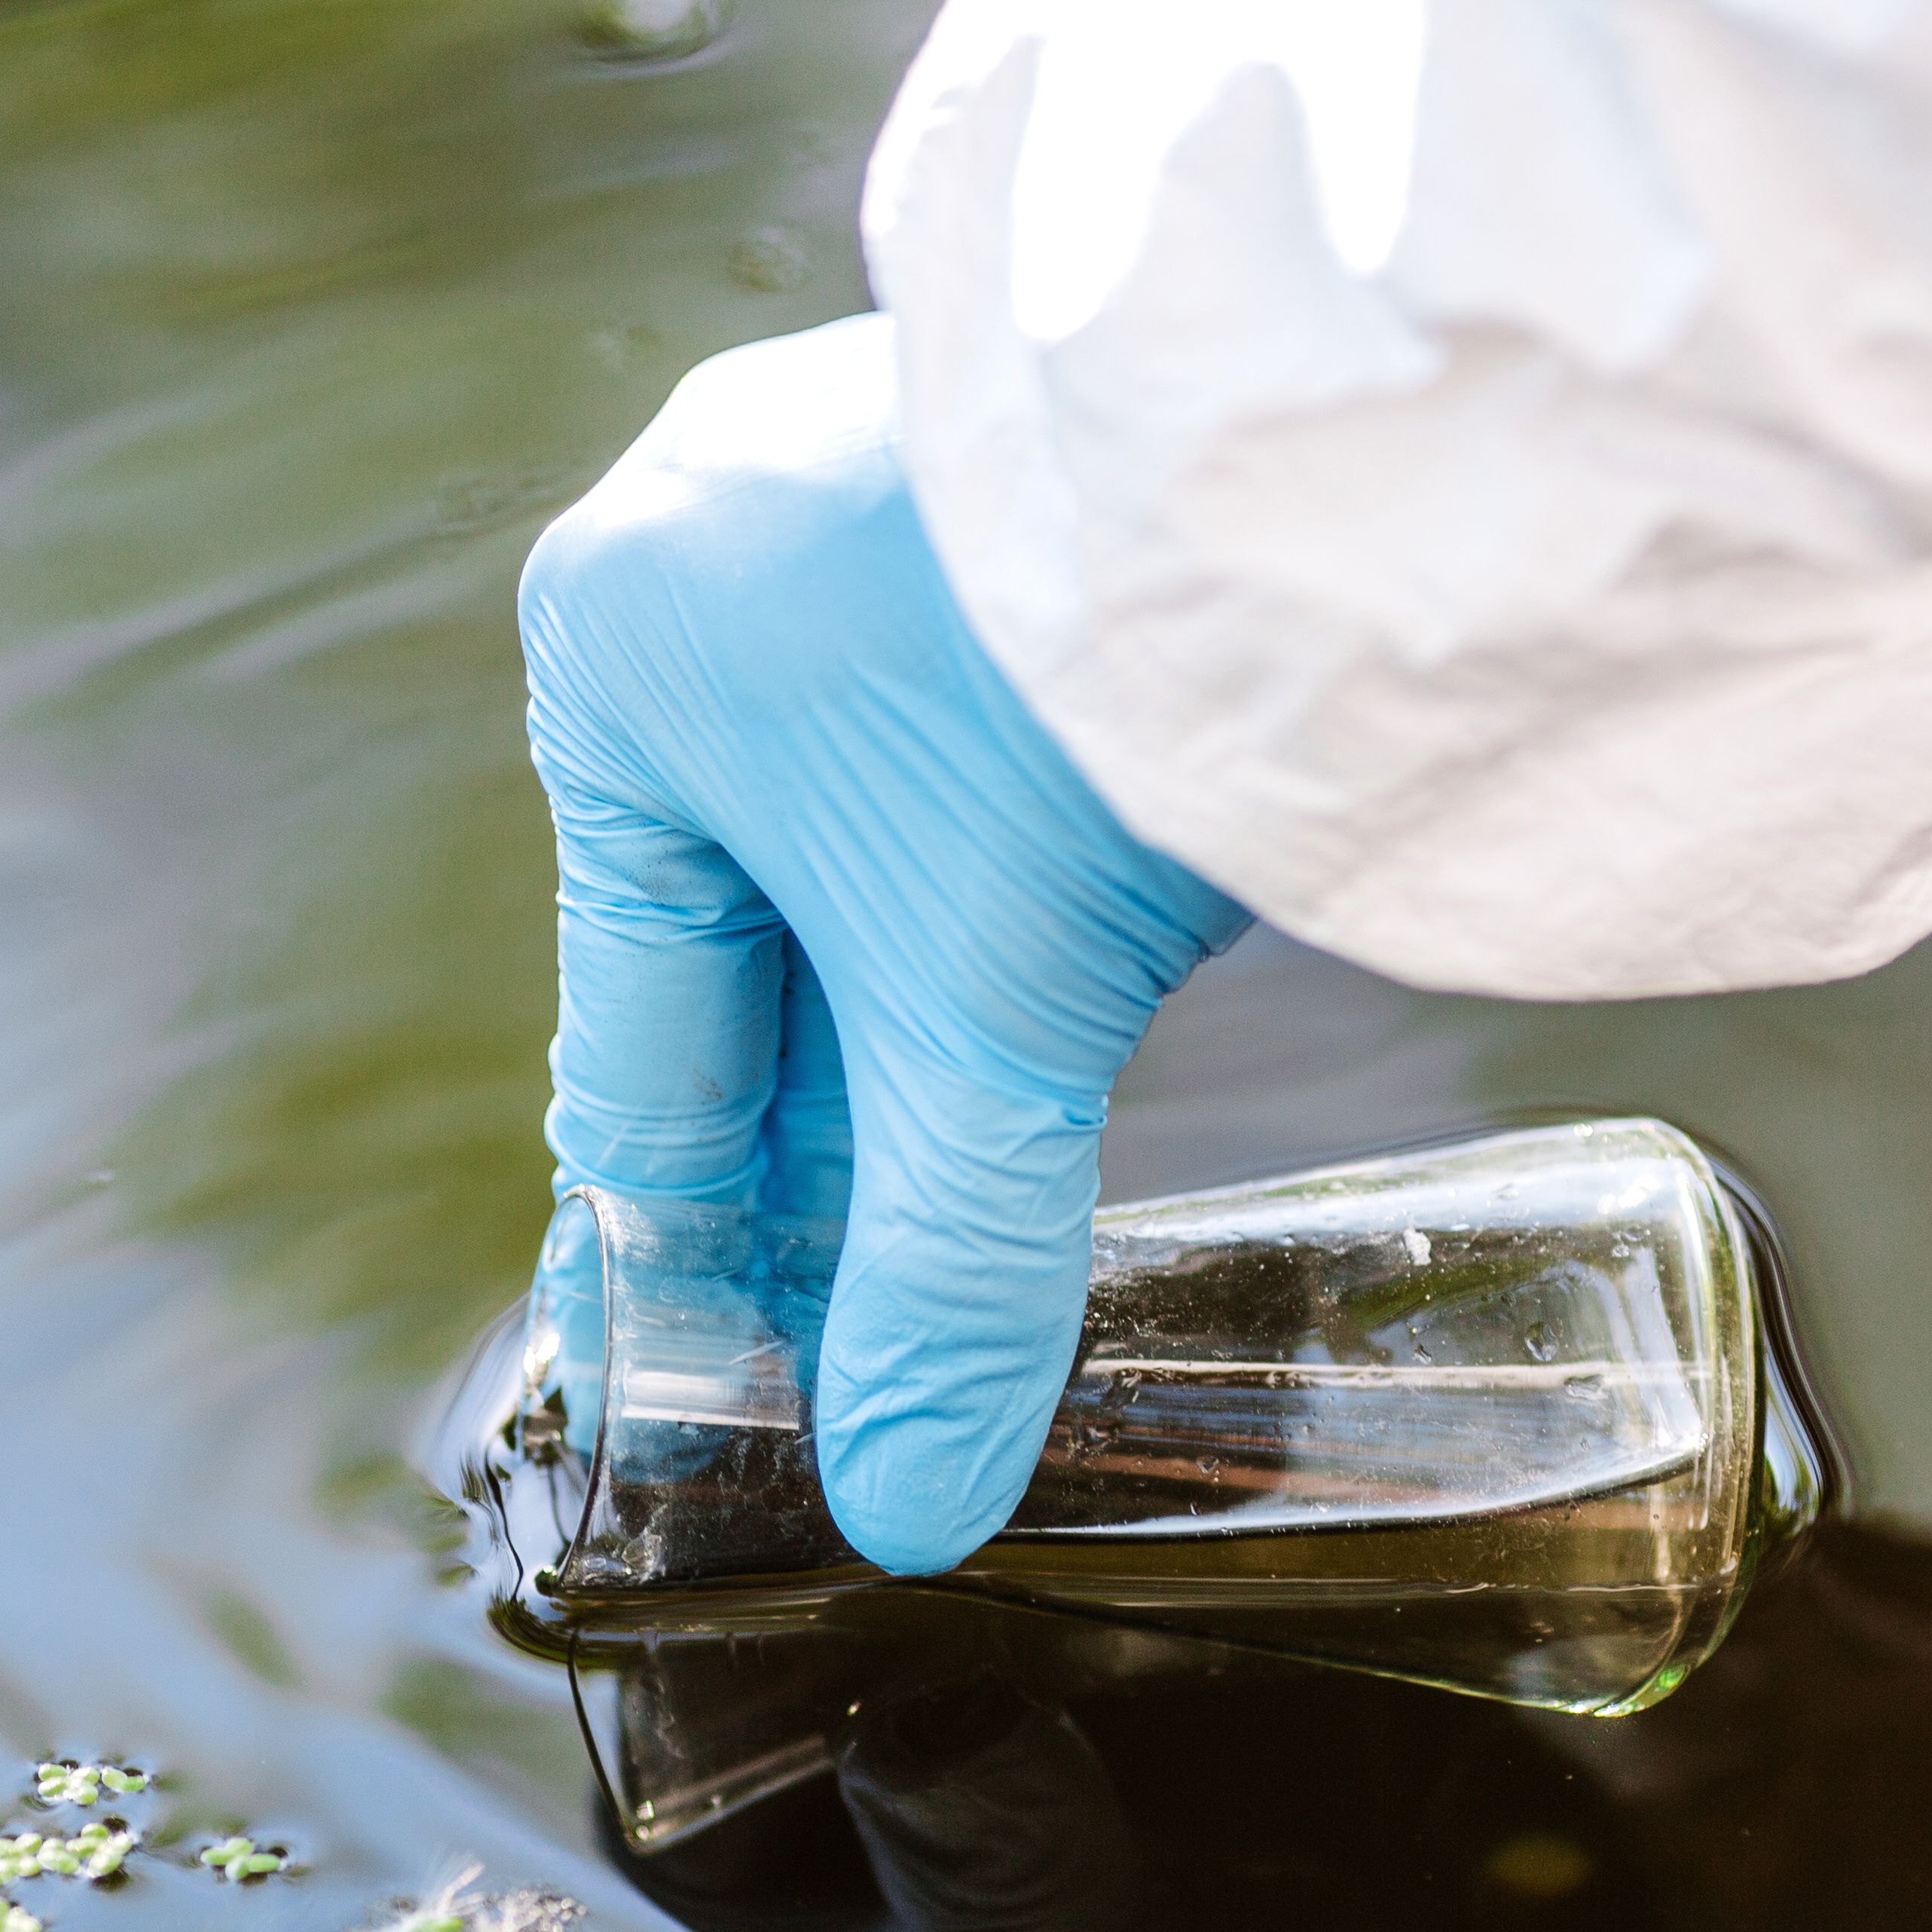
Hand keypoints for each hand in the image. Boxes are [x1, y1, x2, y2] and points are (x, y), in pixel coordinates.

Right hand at [521, 314, 1246, 1575]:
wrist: (1316, 427)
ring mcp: (857, 499)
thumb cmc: (1078, 690)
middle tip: (835, 1347)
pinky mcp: (1009, 496)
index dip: (679, 1242)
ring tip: (956, 1218)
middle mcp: (703, 563)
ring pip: (873, 861)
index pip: (642, 1040)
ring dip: (923, 1036)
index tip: (678, 1380)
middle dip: (820, 1156)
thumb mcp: (982, 1016)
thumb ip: (942, 1270)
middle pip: (761, 959)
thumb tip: (903, 1504)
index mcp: (614, 666)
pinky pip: (972, 758)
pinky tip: (1060, 1007)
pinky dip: (1007, 898)